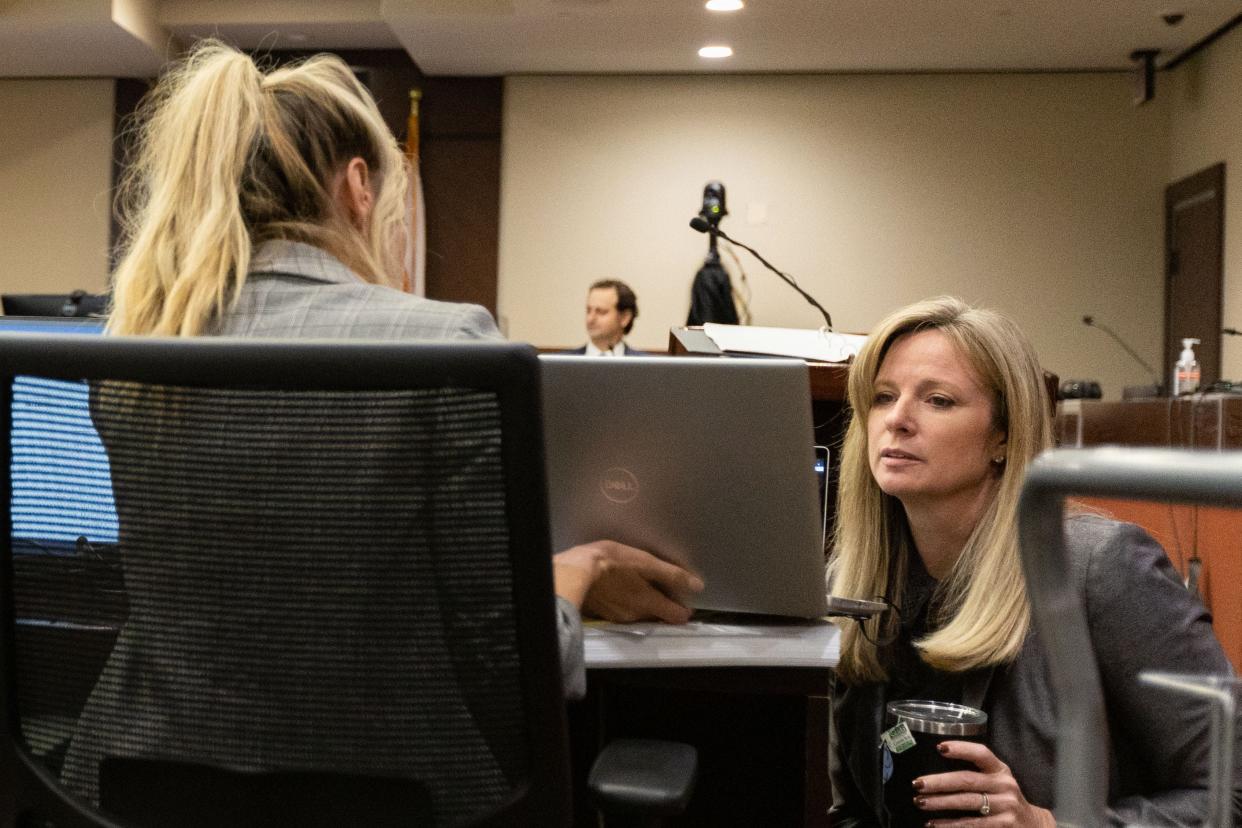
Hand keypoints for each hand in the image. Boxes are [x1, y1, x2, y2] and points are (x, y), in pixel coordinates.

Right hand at [553, 540, 703, 622]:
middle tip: (659, 586)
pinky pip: (623, 610)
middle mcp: (636, 616)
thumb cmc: (613, 562)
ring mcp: (618, 616)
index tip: (684, 600)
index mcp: (649, 604)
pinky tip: (621, 587)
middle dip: (661, 604)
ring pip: (640, 613)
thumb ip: (671, 575)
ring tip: (637, 583)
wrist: (576, 570)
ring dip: (642, 602)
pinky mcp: (604, 613)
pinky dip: (626, 601)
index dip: (684, 609)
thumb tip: (697, 586)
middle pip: (658, 615)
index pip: (676, 617)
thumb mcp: (645, 562)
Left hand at [913, 741, 1054, 826]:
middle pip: (967, 780)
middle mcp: (1004, 786)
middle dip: (939, 782)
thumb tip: (936, 774)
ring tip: (920, 802)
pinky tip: (934, 824)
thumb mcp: (998, 782)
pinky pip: (972, 824)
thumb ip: (977, 774)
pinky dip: (950, 825)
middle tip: (917, 784)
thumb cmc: (1006, 800)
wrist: (1034, 826)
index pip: (981, 754)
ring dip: (940, 803)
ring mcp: (1006, 806)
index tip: (940, 747)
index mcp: (1000, 770)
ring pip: (967, 802)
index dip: (961, 749)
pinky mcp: (1004, 825)